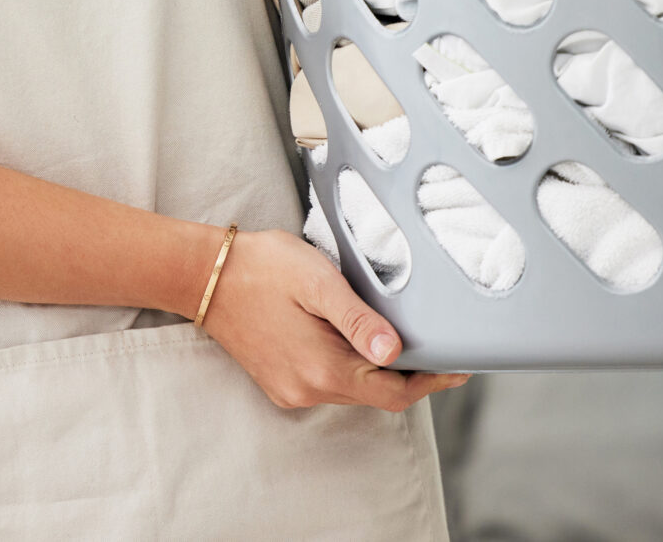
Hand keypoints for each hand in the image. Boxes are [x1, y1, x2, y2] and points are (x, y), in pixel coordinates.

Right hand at [197, 227, 468, 411]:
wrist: (203, 274)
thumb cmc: (261, 268)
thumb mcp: (318, 282)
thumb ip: (359, 319)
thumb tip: (395, 352)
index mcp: (323, 368)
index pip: (393, 393)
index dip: (430, 382)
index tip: (459, 367)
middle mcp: (307, 389)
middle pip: (375, 394)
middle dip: (408, 374)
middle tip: (435, 345)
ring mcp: (291, 389)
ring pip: (352, 389)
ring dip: (378, 370)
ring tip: (398, 336)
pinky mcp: (279, 381)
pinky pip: (328, 383)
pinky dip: (350, 368)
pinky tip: (354, 339)